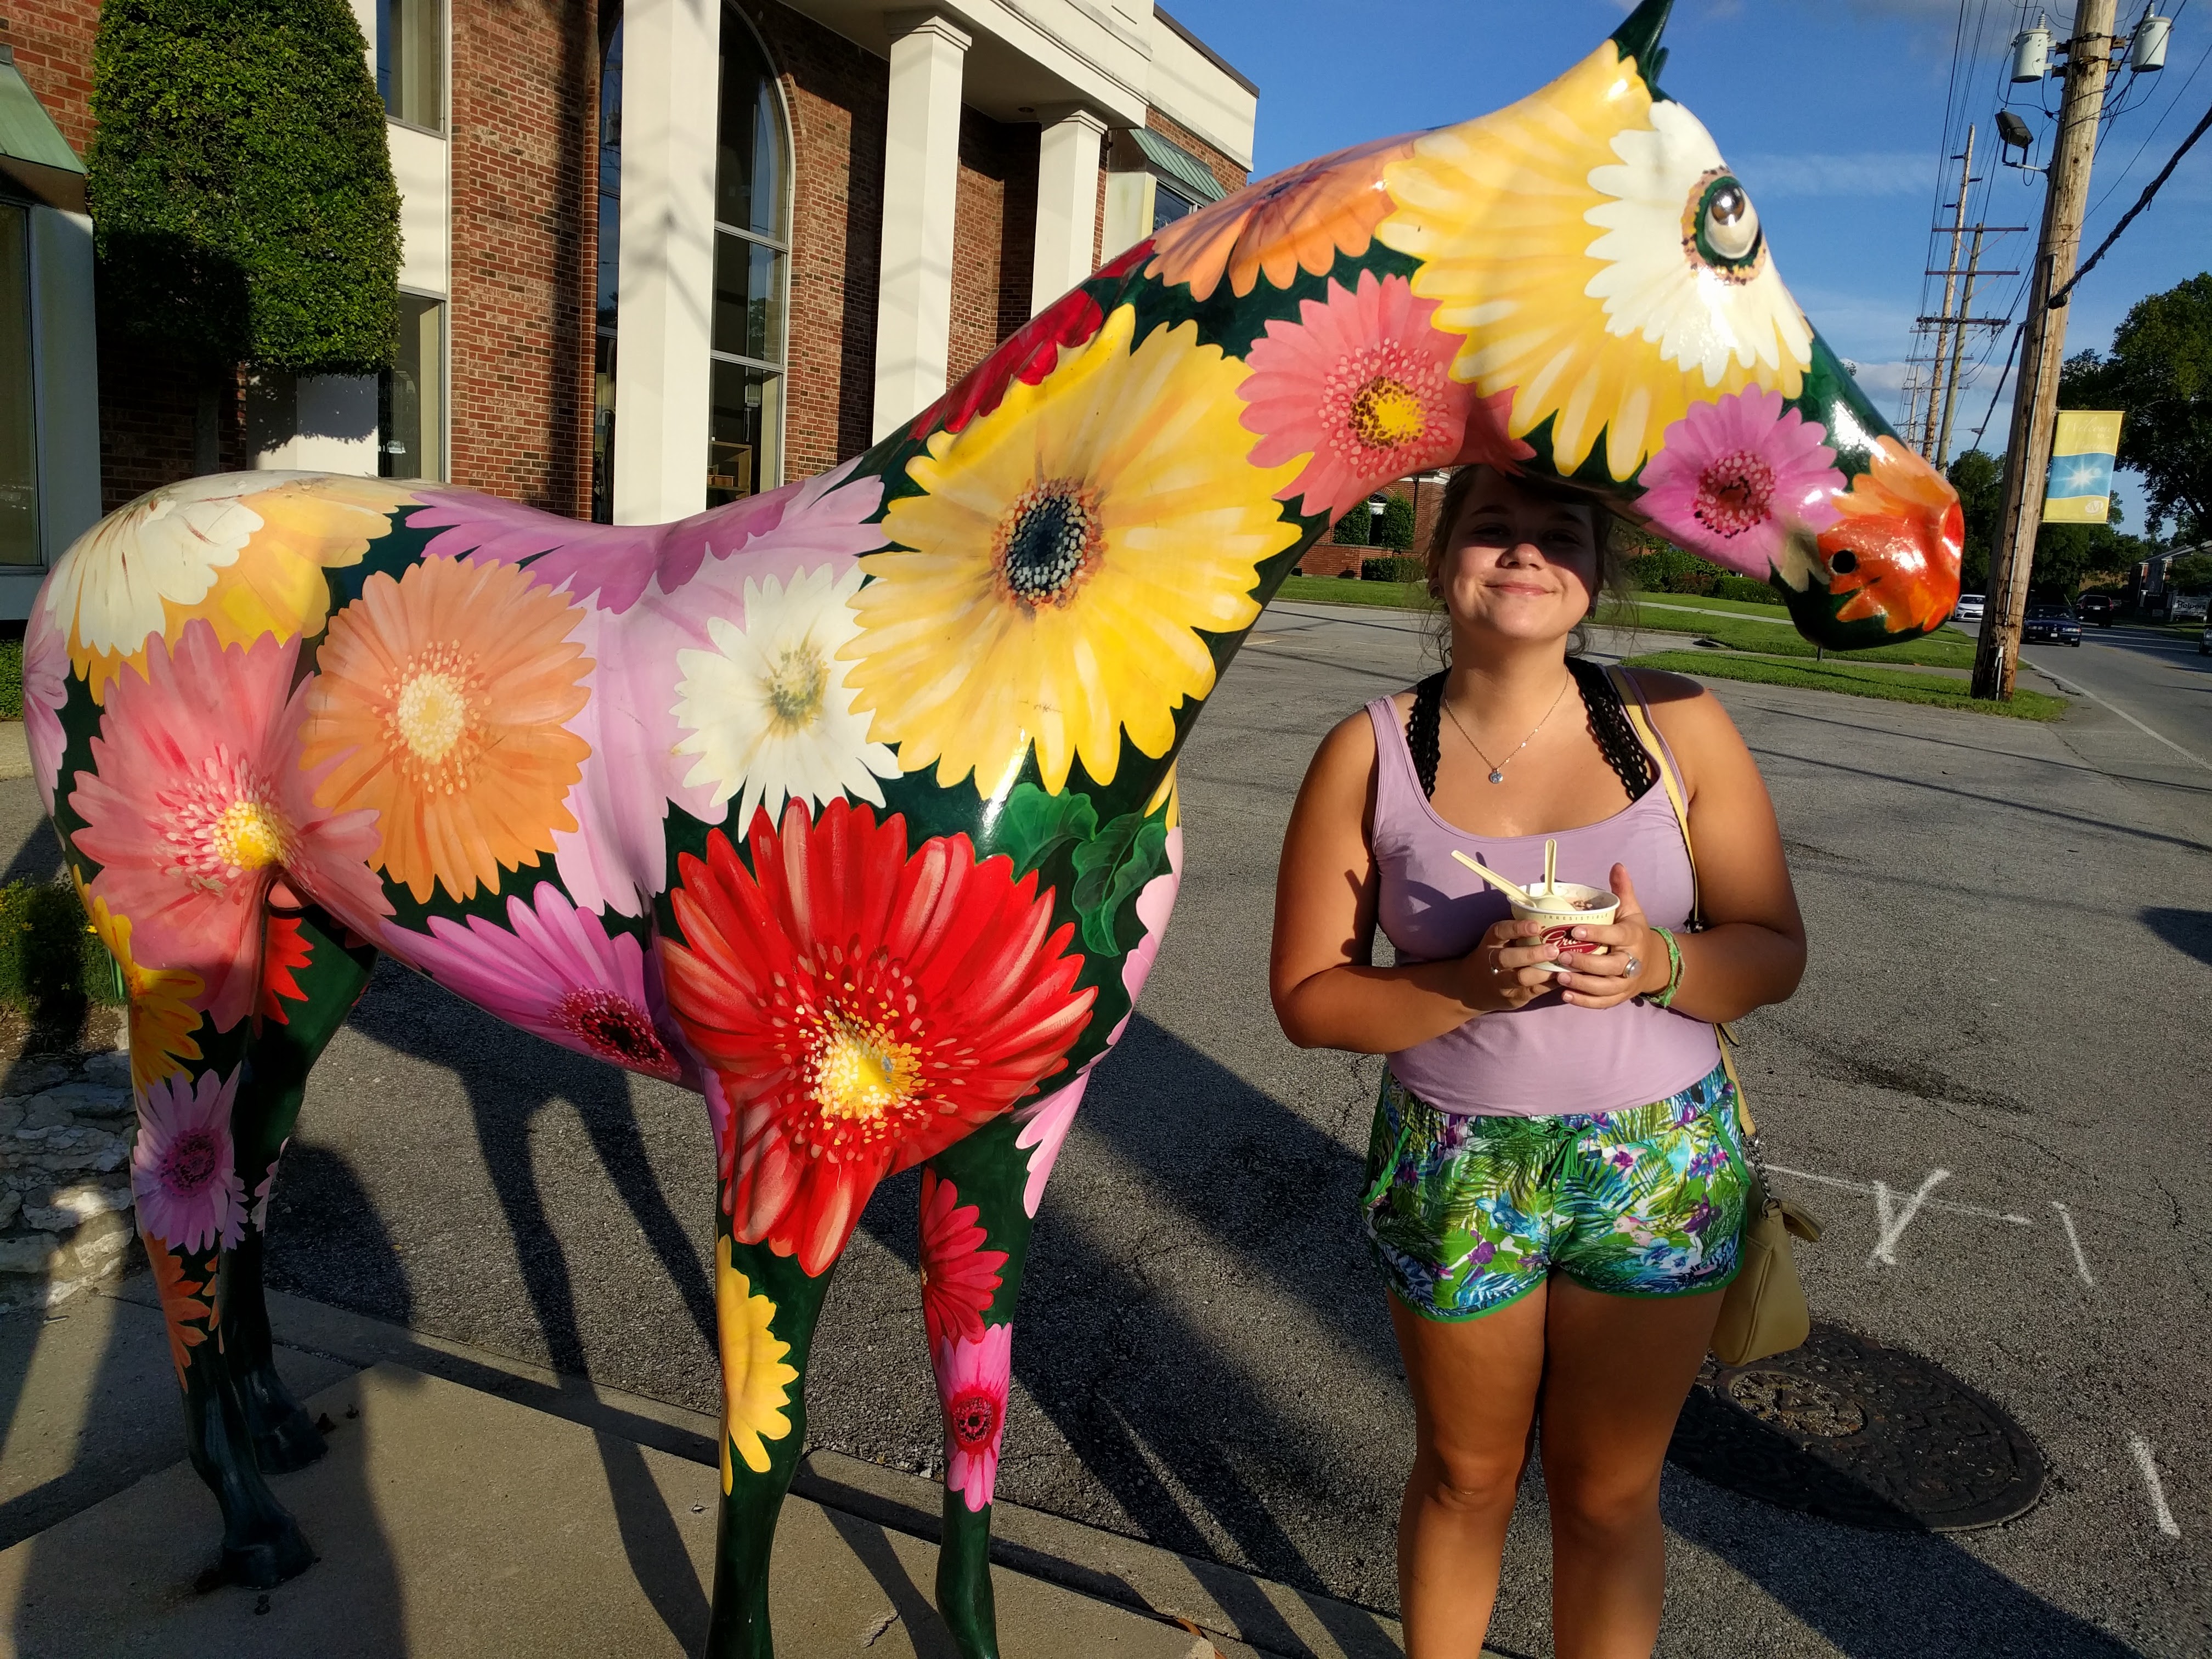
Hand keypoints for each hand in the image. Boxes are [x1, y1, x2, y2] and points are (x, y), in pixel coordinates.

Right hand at [1459, 917, 1565, 1013]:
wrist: (1475, 987)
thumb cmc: (1497, 955)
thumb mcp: (1499, 941)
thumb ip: (1520, 933)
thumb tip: (1556, 920)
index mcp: (1491, 942)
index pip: (1500, 931)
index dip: (1517, 928)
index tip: (1536, 926)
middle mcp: (1492, 962)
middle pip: (1507, 958)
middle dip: (1532, 954)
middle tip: (1554, 950)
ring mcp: (1501, 982)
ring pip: (1521, 978)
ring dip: (1543, 972)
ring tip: (1563, 967)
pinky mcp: (1513, 997)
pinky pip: (1534, 991)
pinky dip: (1550, 984)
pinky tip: (1564, 977)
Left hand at [1551, 864, 1665, 1009]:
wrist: (1652, 963)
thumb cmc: (1632, 932)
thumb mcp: (1631, 910)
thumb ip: (1622, 890)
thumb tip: (1617, 865)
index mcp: (1633, 936)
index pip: (1616, 936)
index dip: (1597, 934)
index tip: (1575, 930)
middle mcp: (1632, 961)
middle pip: (1610, 966)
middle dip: (1585, 963)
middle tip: (1561, 956)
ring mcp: (1626, 982)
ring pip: (1605, 987)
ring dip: (1582, 984)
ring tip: (1559, 977)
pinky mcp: (1619, 997)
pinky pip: (1603, 1003)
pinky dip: (1585, 1002)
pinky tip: (1565, 996)